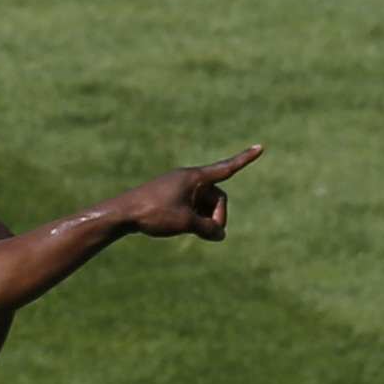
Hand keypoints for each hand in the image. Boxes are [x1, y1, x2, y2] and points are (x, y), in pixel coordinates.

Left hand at [110, 145, 260, 241]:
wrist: (122, 213)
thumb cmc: (153, 213)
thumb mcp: (185, 223)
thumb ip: (208, 229)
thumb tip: (220, 235)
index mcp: (194, 177)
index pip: (226, 168)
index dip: (244, 159)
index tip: (260, 147)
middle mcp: (189, 179)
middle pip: (216, 197)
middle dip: (217, 216)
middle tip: (212, 233)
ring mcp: (179, 188)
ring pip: (204, 205)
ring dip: (205, 220)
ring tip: (195, 233)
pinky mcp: (171, 197)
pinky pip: (192, 207)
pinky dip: (194, 219)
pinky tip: (185, 230)